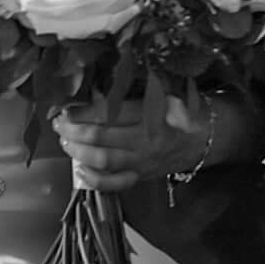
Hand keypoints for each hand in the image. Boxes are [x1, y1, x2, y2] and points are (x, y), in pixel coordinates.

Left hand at [55, 82, 244, 195]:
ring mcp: (142, 161)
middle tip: (59, 123)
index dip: (83, 111)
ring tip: (65, 142)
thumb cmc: (180, 109)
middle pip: (101, 137)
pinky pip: (114, 183)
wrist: (205, 138)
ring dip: (78, 152)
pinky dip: (93, 179)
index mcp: (151, 114)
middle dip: (73, 131)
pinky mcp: (141, 176)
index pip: (110, 113)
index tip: (66, 106)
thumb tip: (97, 80)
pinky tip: (79, 168)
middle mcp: (146, 140)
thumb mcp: (165, 90)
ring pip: (103, 160)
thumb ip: (136, 87)